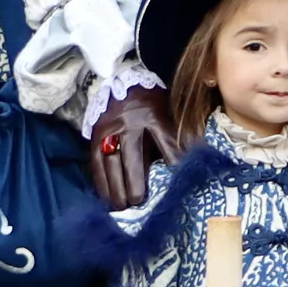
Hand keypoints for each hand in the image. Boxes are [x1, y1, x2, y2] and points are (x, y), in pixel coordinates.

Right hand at [87, 84, 175, 210]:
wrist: (120, 79)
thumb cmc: (151, 101)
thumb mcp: (168, 110)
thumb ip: (177, 134)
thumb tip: (193, 160)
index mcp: (152, 112)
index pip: (165, 139)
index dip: (172, 160)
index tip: (177, 180)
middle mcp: (128, 121)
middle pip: (131, 156)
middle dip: (134, 182)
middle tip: (138, 203)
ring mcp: (108, 128)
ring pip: (110, 161)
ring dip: (114, 187)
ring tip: (120, 207)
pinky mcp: (94, 135)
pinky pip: (95, 161)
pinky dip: (100, 181)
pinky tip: (105, 197)